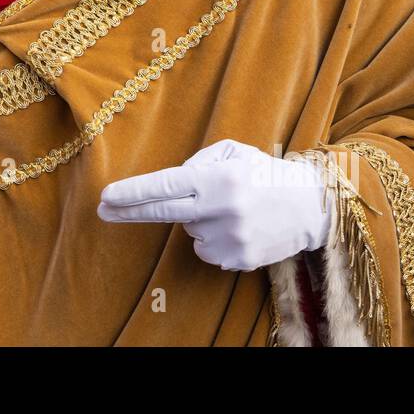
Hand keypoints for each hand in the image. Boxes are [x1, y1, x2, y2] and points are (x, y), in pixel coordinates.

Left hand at [97, 139, 331, 271]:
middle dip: (130, 211)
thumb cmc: (263, 173)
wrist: (310, 205)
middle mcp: (221, 210)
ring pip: (189, 231)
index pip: (165, 186)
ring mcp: (230, 239)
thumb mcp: (231, 152)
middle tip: (103, 210)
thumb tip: (165, 186)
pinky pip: (206, 251)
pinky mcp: (239, 260)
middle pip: (163, 214)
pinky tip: (236, 227)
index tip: (106, 197)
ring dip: (198, 220)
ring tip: (230, 210)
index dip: (132, 193)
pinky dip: (213, 239)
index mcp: (218, 179)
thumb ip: (195, 164)